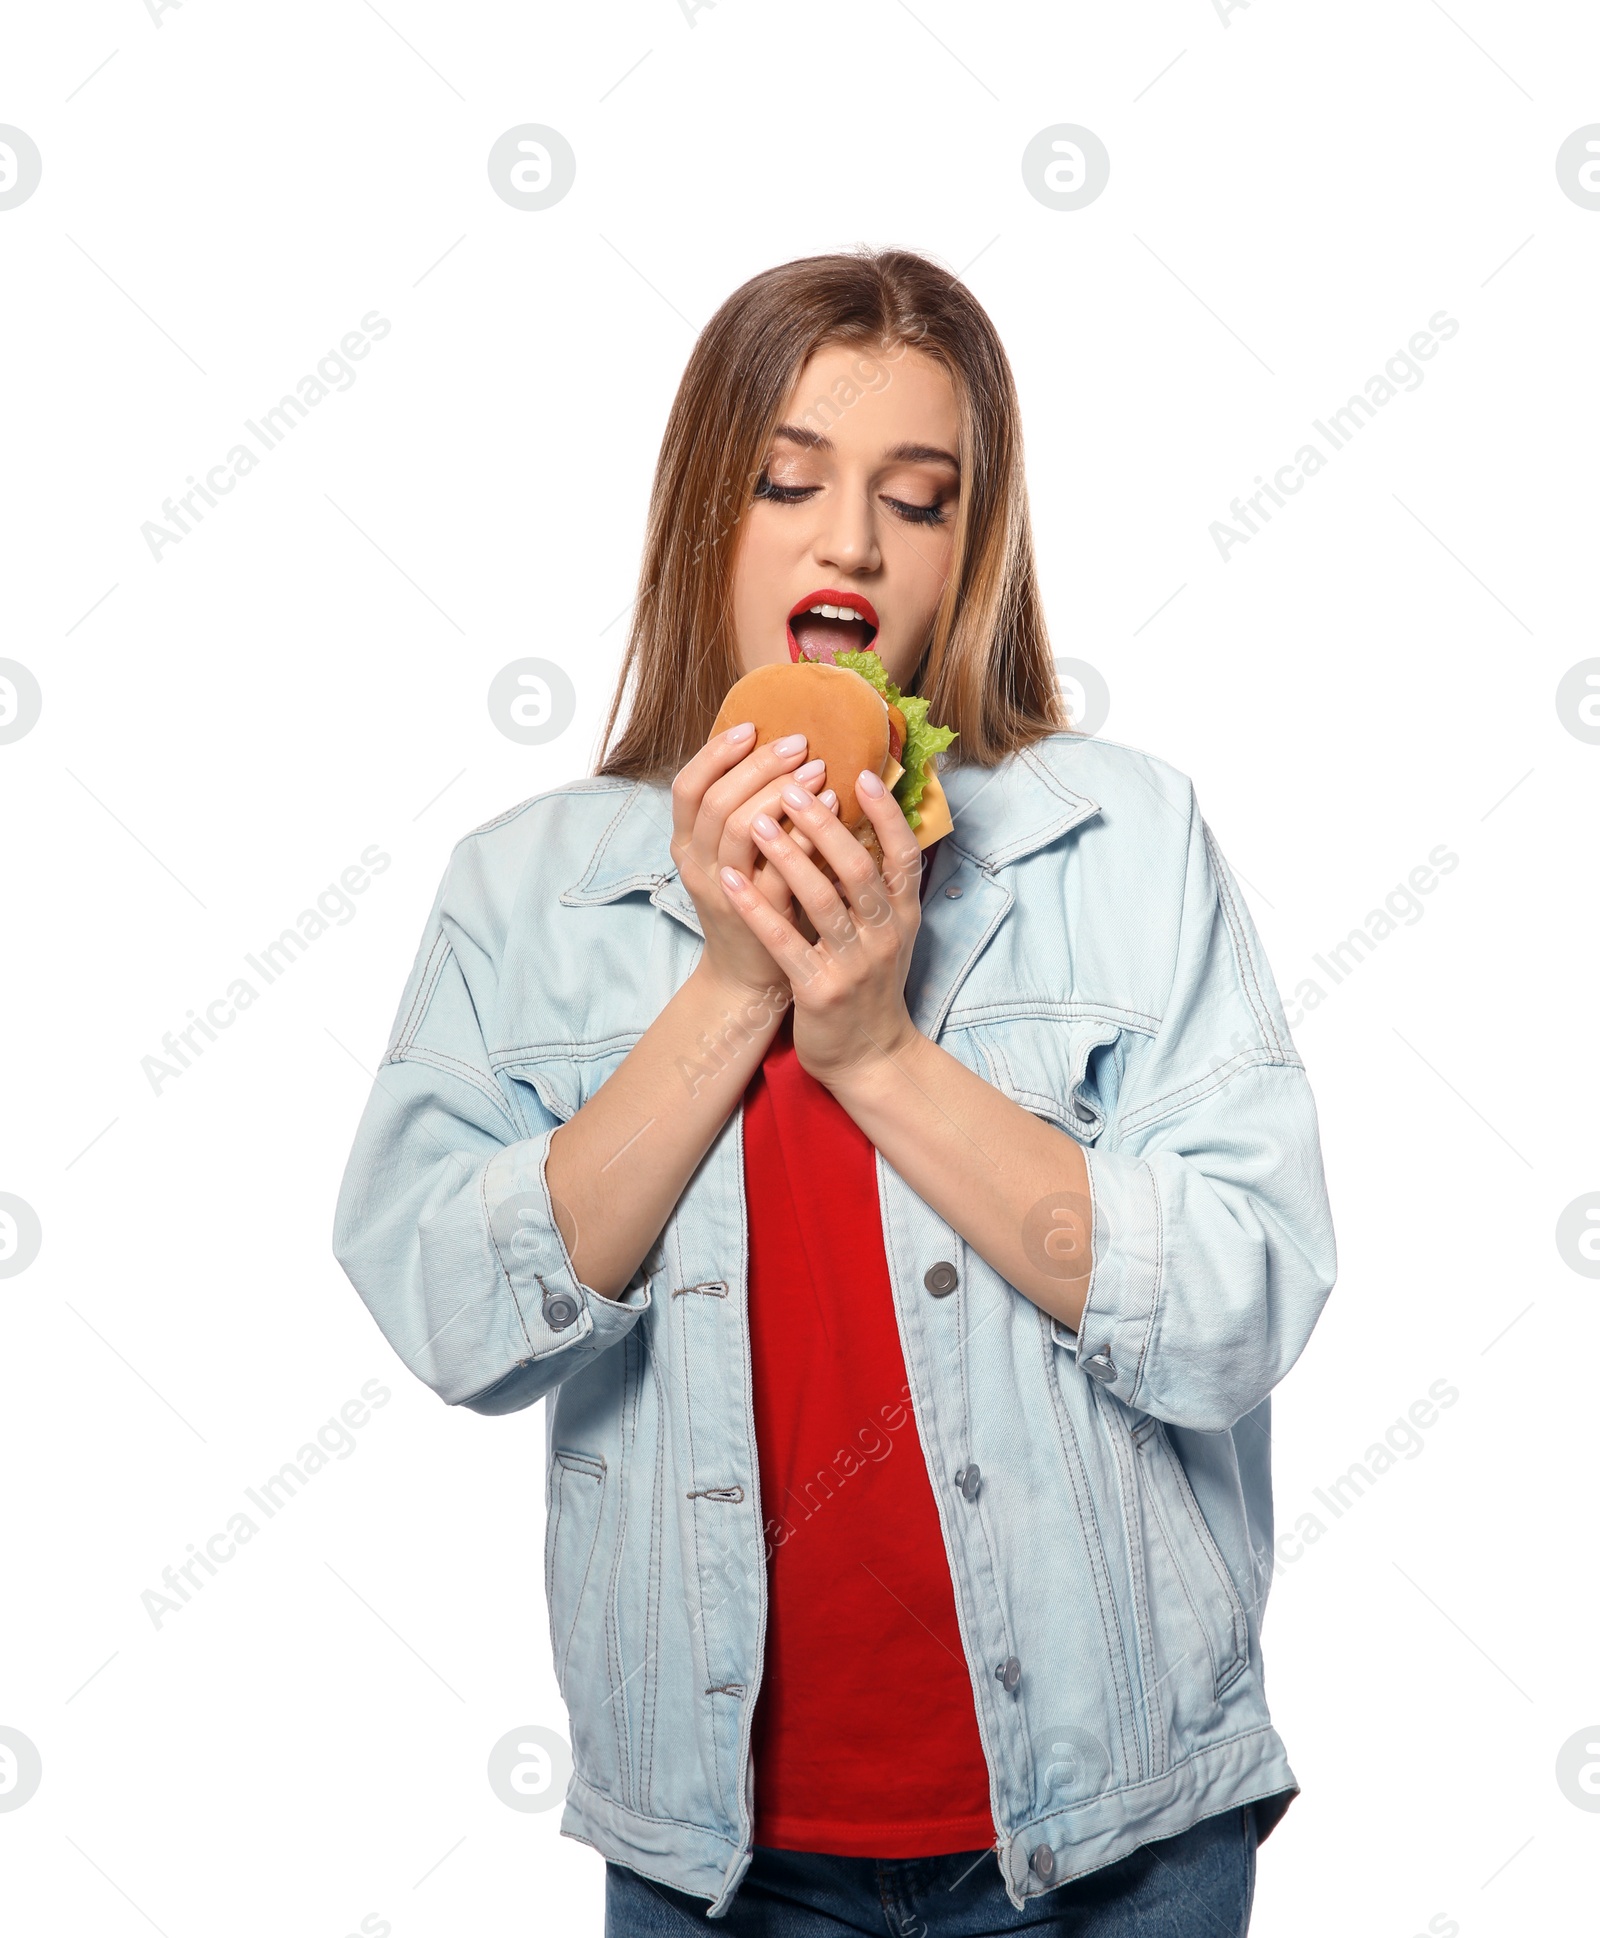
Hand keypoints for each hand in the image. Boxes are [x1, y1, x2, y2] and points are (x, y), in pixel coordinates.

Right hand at [669, 720, 840, 1000]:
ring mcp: (725, 892)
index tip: (751, 727)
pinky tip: (832, 809)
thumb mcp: (734, 854)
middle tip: (799, 744)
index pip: (687, 787)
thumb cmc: (751, 903)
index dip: (716, 754)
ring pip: (742, 829)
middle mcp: (697, 866)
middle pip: (718, 801)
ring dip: (781, 793)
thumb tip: (773, 749)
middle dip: (759, 766)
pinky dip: (805, 834)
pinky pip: (778, 867)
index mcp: (686, 844)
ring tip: (818, 770)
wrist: (750, 975)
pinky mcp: (758, 915)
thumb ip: (743, 810)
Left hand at [716, 768, 924, 1087]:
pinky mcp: (819, 990)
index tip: (861, 774)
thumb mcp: (889, 933)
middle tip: (792, 786)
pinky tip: (730, 880)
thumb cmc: (871, 984)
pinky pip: (784, 941)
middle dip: (824, 824)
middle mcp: (885, 935)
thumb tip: (861, 823)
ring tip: (757, 821)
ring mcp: (853, 963)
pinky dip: (756, 908)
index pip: (903, 854)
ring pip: (821, 899)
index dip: (886, 814)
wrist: (870, 1057)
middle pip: (858, 867)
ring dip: (787, 856)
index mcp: (904, 915)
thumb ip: (880, 886)